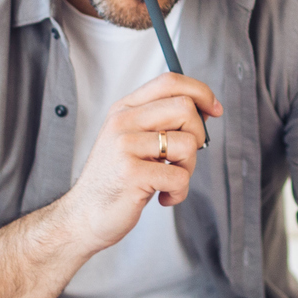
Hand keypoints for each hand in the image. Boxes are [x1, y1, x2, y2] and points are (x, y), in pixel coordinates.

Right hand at [57, 72, 221, 251]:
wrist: (84, 216)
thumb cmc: (115, 180)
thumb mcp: (132, 140)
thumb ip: (160, 121)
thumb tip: (204, 109)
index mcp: (125, 109)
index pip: (169, 82)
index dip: (200, 92)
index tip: (214, 110)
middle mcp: (122, 122)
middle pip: (185, 108)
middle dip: (198, 136)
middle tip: (183, 158)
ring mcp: (124, 147)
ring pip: (187, 144)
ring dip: (189, 168)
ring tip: (170, 181)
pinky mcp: (131, 174)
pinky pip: (179, 177)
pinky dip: (179, 192)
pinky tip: (163, 197)